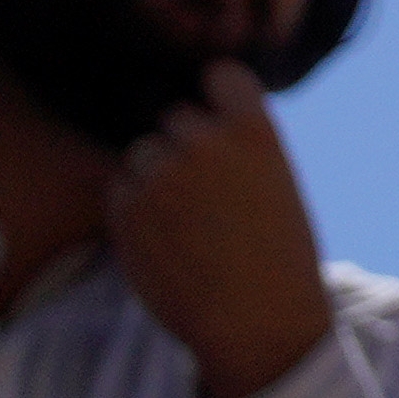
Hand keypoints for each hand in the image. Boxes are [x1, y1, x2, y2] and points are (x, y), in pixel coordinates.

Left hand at [100, 66, 336, 397]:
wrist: (256, 321)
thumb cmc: (279, 255)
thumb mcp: (277, 183)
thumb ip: (237, 147)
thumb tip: (191, 123)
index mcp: (254, 129)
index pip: (220, 75)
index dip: (218, 99)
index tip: (223, 125)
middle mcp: (203, 142)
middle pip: (176, 119)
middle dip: (185, 148)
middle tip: (208, 196)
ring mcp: (159, 174)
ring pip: (143, 154)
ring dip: (155, 177)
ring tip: (187, 222)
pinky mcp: (124, 209)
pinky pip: (119, 189)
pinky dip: (134, 209)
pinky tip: (166, 239)